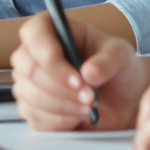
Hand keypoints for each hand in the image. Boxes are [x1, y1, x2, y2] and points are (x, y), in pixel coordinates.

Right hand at [9, 14, 149, 130]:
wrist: (121, 98)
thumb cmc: (117, 68)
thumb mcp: (121, 56)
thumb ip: (108, 60)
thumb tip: (88, 72)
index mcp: (50, 29)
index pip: (34, 36)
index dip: (51, 58)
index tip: (78, 79)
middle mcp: (32, 53)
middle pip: (29, 70)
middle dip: (61, 89)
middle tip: (89, 97)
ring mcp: (28, 82)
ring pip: (31, 96)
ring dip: (63, 106)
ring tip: (89, 107)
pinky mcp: (31, 108)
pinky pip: (35, 117)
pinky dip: (60, 121)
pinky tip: (78, 116)